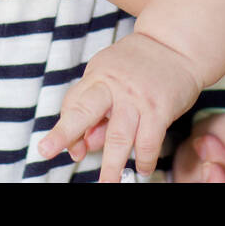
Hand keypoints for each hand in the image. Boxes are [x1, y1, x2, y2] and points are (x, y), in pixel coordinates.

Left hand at [38, 31, 202, 181]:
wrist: (177, 41)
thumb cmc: (141, 62)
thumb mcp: (112, 75)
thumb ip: (97, 107)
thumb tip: (84, 145)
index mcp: (98, 74)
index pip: (73, 103)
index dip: (64, 129)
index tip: (59, 149)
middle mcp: (114, 85)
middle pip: (85, 111)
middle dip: (65, 132)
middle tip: (47, 151)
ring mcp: (137, 97)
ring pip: (118, 137)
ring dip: (111, 165)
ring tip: (107, 184)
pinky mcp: (160, 108)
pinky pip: (148, 142)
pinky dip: (144, 160)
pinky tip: (143, 168)